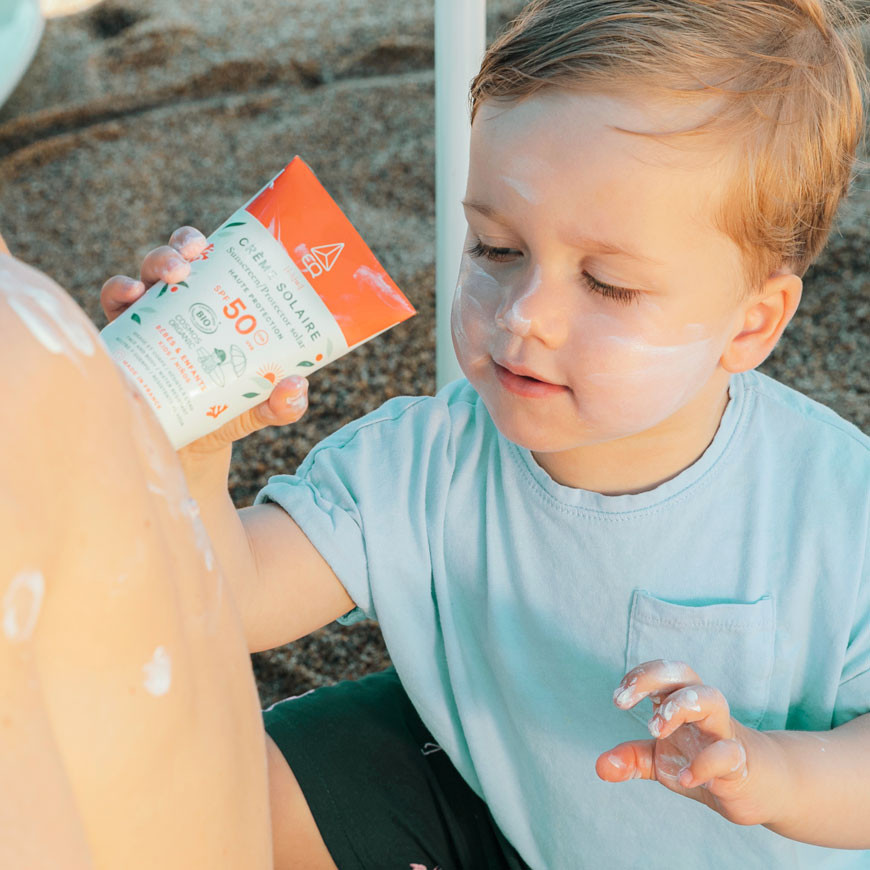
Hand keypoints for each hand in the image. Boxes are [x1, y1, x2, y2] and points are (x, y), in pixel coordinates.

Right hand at [101, 227, 309, 452]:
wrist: (193, 446)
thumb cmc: (232, 412)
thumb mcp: (264, 408)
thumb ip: (284, 403)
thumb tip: (296, 385)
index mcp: (219, 308)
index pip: (214, 263)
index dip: (216, 245)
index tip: (219, 240)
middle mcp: (183, 306)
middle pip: (176, 261)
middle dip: (180, 248)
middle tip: (190, 258)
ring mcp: (152, 320)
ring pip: (145, 276)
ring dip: (155, 264)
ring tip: (171, 275)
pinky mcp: (125, 339)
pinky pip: (114, 306)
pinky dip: (119, 293)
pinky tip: (130, 297)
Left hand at [596, 659, 786, 826]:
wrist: (757, 787)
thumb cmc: (704, 761)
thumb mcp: (661, 761)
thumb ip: (632, 759)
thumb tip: (600, 766)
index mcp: (683, 702)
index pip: (662, 672)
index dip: (639, 676)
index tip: (618, 699)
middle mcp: (704, 710)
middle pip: (684, 673)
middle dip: (652, 679)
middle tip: (623, 703)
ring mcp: (724, 733)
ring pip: (712, 698)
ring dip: (679, 706)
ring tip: (654, 730)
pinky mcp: (741, 763)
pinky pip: (728, 753)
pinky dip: (704, 764)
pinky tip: (685, 778)